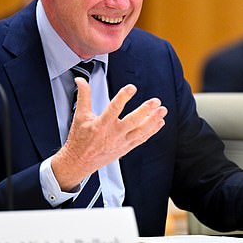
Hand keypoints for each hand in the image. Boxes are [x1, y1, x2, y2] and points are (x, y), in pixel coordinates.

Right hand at [52, 77, 167, 189]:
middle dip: (145, 111)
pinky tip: (159, 123)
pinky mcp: (126, 148)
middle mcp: (113, 134)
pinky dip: (152, 131)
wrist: (80, 161)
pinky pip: (141, 139)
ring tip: (162, 111)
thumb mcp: (80, 116)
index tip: (131, 88)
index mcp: (101, 124)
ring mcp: (121, 142)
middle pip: (132, 121)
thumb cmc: (80, 139)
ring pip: (140, 131)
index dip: (123, 97)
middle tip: (155, 101)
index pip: (114, 108)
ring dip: (153, 121)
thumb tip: (81, 80)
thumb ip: (83, 96)